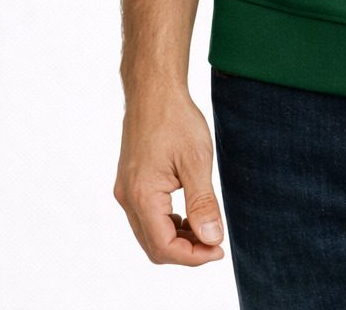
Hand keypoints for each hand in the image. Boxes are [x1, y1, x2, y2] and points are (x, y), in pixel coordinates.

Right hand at [113, 86, 225, 264]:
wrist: (154, 90)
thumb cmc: (175, 119)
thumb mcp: (196, 161)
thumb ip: (203, 203)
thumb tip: (212, 239)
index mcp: (142, 195)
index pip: (164, 247)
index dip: (193, 256)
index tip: (219, 249)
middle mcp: (127, 198)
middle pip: (154, 246)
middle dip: (186, 251)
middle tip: (215, 242)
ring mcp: (126, 190)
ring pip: (149, 234)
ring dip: (177, 238)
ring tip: (206, 227)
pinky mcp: (129, 182)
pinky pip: (146, 217)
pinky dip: (167, 223)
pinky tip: (189, 213)